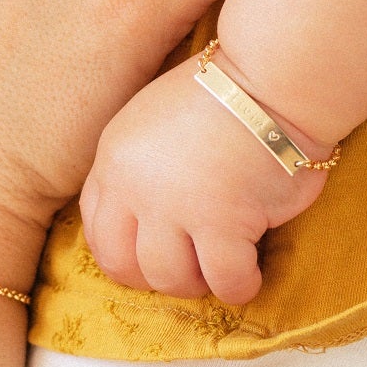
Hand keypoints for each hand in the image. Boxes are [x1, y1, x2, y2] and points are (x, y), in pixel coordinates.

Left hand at [80, 53, 328, 304]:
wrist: (269, 79)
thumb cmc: (222, 94)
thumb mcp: (151, 121)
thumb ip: (139, 167)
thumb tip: (142, 217)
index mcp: (114, 160)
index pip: (96, 230)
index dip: (122, 255)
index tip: (148, 260)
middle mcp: (135, 187)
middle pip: (123, 265)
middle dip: (154, 279)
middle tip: (188, 272)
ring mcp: (176, 207)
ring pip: (171, 279)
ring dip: (198, 283)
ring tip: (221, 270)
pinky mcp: (224, 222)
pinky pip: (225, 279)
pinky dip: (240, 286)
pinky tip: (251, 275)